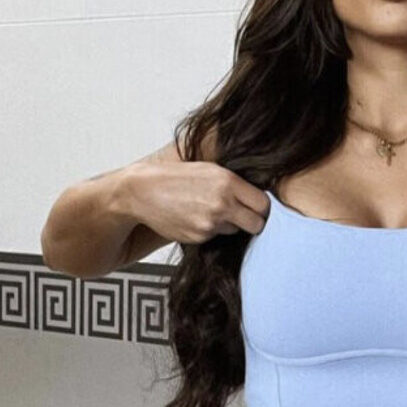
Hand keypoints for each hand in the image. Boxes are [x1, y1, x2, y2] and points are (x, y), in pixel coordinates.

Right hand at [121, 158, 270, 244]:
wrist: (142, 192)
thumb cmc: (176, 177)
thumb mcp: (210, 170)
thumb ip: (235, 184)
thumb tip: (258, 198)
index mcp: (228, 182)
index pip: (264, 204)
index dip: (262, 207)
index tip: (257, 207)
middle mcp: (222, 204)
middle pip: (257, 224)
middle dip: (253, 221)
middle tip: (243, 215)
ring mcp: (210, 224)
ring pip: (235, 231)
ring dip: (228, 224)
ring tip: (207, 210)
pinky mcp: (199, 237)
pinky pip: (216, 236)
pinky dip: (210, 230)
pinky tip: (194, 217)